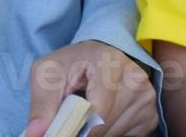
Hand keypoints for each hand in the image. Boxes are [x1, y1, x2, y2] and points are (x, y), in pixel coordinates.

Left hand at [25, 40, 157, 136]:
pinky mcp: (150, 116)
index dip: (76, 129)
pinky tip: (100, 118)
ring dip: (93, 133)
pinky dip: (107, 134)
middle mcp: (134, 79)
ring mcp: (146, 98)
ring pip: (112, 134)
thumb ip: (41, 103)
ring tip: (84, 113)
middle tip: (67, 120)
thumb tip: (35, 133)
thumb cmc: (71, 64)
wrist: (99, 57)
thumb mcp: (48, 73)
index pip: (97, 110)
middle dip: (80, 131)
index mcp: (109, 61)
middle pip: (103, 126)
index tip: (60, 132)